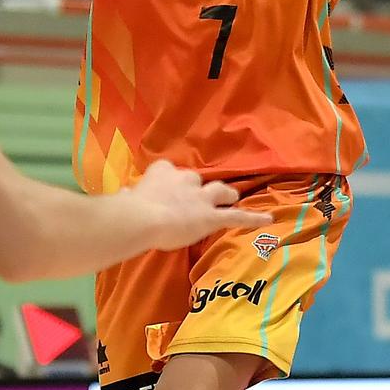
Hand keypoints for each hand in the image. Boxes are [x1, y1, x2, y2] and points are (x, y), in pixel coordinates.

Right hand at [128, 159, 271, 250]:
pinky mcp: (212, 216)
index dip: (169, 180)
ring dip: (226, 194)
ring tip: (232, 196)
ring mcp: (201, 197)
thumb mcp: (125, 198)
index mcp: (162, 173)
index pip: (167, 170)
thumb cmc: (129, 209)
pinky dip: (253, 217)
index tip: (166, 187)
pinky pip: (236, 216)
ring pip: (220, 191)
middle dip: (199, 187)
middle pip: (196, 179)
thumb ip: (127, 195)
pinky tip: (267, 219)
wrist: (142, 218)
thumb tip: (121, 194)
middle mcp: (184, 180)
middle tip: (199, 197)